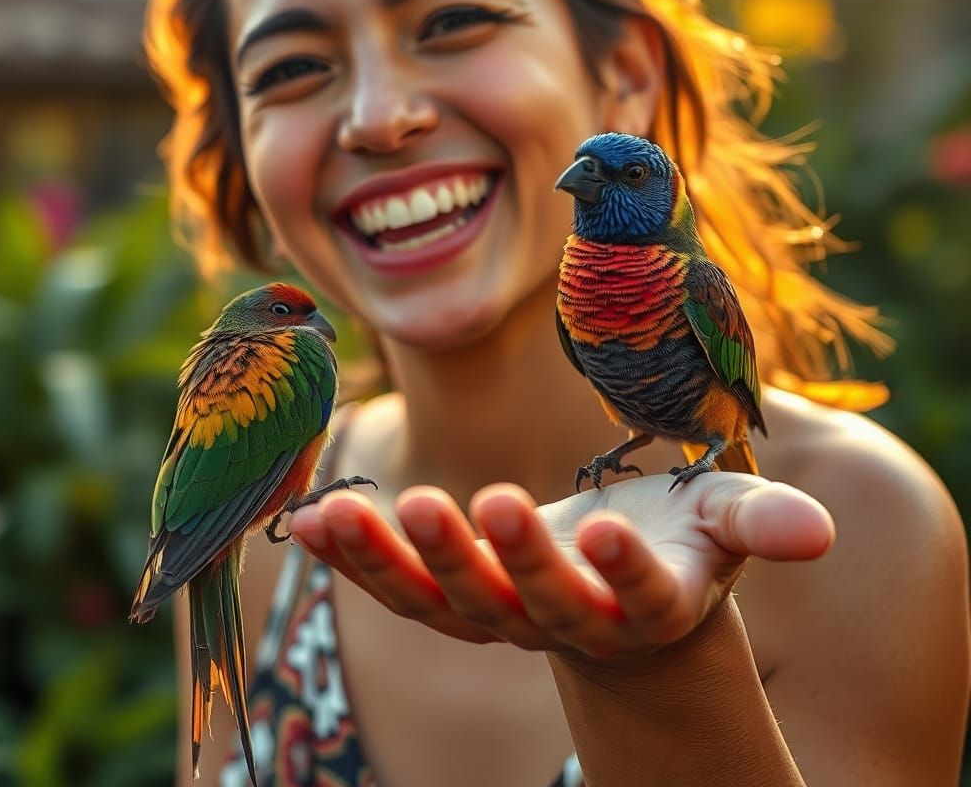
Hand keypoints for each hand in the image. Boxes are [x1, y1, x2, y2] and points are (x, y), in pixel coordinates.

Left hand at [287, 473, 833, 660]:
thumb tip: (819, 534)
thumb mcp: (722, 524)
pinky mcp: (452, 599)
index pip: (639, 597)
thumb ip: (761, 523)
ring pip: (445, 604)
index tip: (610, 532)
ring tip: (351, 514)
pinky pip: (394, 588)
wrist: (614, 577)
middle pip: (531, 603)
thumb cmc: (676, 539)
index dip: (627, 570)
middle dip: (503, 557)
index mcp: (646, 604)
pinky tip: (306, 520)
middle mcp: (569, 622)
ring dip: (397, 560)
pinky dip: (352, 559)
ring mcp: (502, 617)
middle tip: (474, 503)